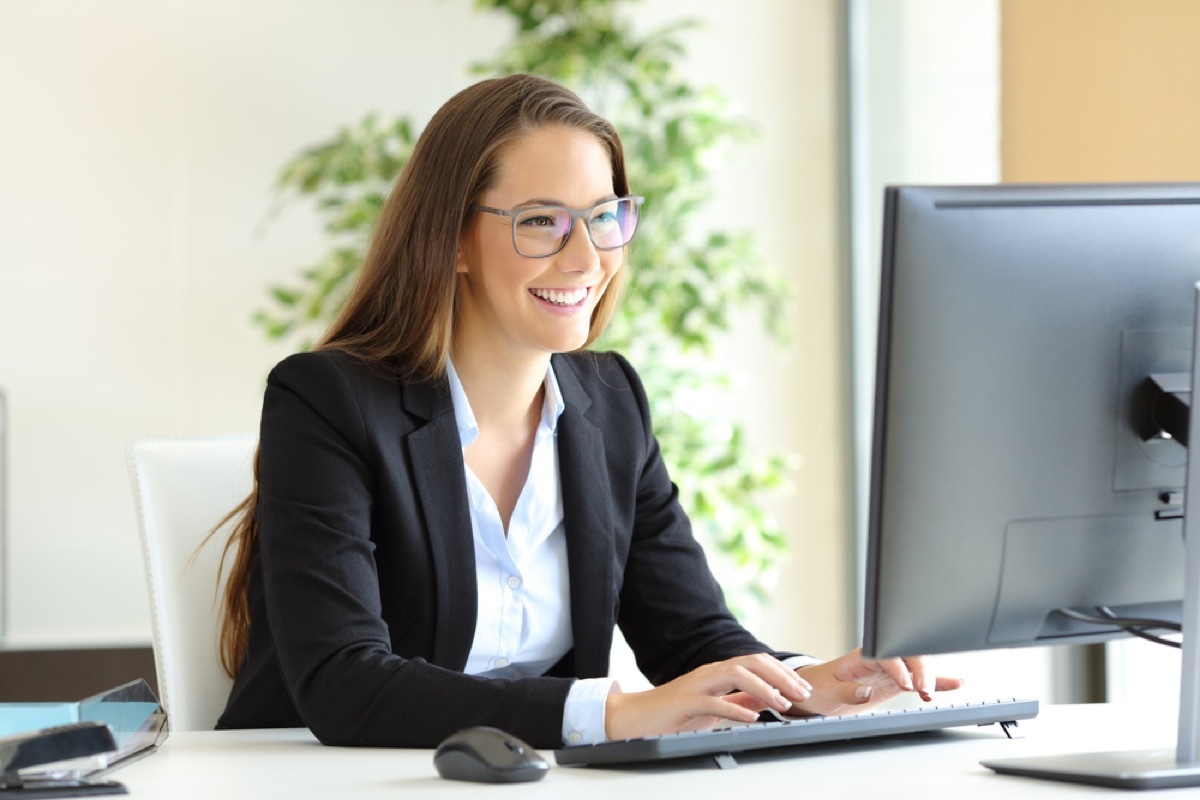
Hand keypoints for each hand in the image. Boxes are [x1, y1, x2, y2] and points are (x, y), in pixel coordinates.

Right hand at [604, 653, 812, 740]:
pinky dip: (734, 708)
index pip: (757, 662)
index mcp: (719, 672)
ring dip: (763, 687)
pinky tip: (751, 717)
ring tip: (782, 703)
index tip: (803, 689)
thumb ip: (738, 699)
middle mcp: (710, 673)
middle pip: (751, 662)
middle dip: (780, 676)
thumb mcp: (715, 705)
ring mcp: (697, 686)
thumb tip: (767, 697)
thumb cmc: (675, 712)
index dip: (783, 673)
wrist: (636, 717)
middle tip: (801, 694)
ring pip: (735, 674)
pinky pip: (712, 702)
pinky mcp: (684, 703)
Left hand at [787, 648, 963, 716]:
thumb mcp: (827, 691)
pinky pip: (919, 680)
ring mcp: (891, 669)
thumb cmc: (820, 686)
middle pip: (907, 654)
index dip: (897, 667)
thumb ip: (846, 691)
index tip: (905, 683)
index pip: (886, 654)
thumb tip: (865, 691)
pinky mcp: (897, 682)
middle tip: (924, 689)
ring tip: (933, 692)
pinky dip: (938, 681)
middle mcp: (880, 658)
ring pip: (918, 665)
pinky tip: (955, 683)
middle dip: (920, 668)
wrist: (820, 689)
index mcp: (862, 655)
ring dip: (930, 675)